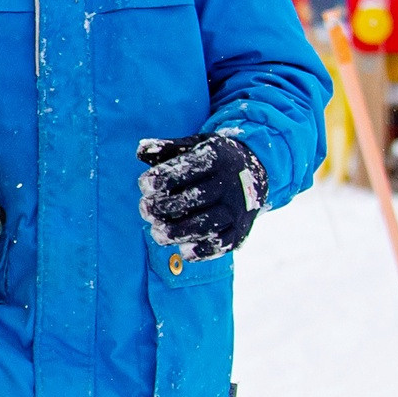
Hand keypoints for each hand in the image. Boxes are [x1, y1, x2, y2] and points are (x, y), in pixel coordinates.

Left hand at [137, 134, 265, 260]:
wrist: (256, 170)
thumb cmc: (214, 160)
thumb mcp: (195, 145)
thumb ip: (167, 148)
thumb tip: (141, 150)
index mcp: (218, 158)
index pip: (188, 169)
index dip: (163, 178)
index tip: (144, 185)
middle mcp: (231, 183)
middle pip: (197, 198)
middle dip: (165, 207)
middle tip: (145, 210)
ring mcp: (237, 208)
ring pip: (208, 224)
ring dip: (179, 232)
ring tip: (157, 234)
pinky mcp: (241, 228)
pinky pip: (224, 243)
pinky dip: (204, 250)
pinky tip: (184, 251)